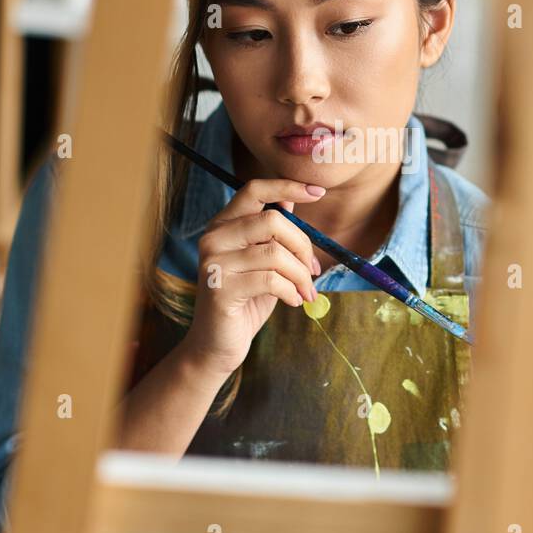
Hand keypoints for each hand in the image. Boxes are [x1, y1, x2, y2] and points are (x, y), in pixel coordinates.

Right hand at [181, 177, 325, 377]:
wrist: (217, 346)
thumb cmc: (247, 301)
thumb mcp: (265, 263)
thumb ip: (273, 234)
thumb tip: (290, 199)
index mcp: (223, 225)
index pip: (254, 190)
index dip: (287, 186)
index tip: (318, 191)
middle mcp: (214, 238)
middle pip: (272, 220)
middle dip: (302, 245)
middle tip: (313, 270)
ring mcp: (214, 262)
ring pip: (275, 253)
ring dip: (301, 275)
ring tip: (306, 292)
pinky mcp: (220, 288)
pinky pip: (271, 280)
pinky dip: (291, 291)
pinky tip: (294, 302)